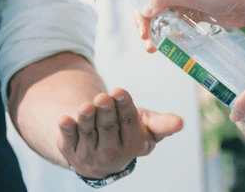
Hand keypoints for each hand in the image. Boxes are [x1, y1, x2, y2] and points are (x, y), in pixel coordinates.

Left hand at [57, 90, 182, 179]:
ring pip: (88, 131)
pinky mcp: (71, 149)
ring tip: (86, 106)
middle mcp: (112, 152)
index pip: (129, 122)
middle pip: (108, 126)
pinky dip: (66, 129)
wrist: (100, 154)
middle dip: (105, 111)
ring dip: (86, 118)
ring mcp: (90, 152)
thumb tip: (180, 122)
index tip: (118, 91)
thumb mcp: (146, 129)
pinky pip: (68, 138)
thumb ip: (161, 125)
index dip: (124, 106)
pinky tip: (64, 120)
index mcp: (134, 144)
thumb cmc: (127, 132)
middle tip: (103, 96)